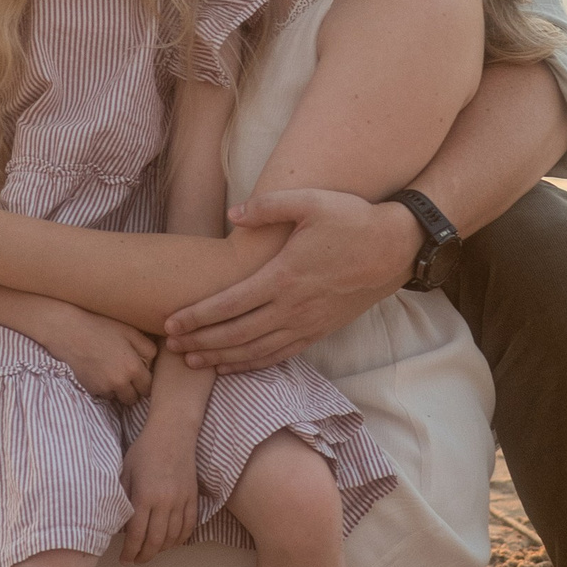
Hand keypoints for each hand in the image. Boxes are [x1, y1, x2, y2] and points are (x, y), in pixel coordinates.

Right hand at [35, 305, 156, 405]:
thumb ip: (148, 348)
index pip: (148, 388)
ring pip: (118, 398)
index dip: (145, 381)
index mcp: (133, 367)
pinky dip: (104, 388)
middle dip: (133, 389)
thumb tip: (154, 363)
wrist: (70, 332)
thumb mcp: (130, 331)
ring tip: (112, 372)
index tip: (140, 373)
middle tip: (127, 374)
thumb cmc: (101, 327)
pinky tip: (100, 372)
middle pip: (134, 398)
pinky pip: (104, 395)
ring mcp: (104, 388)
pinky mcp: (91, 389)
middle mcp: (120, 382)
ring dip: (119, 390)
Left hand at [120, 425, 198, 562]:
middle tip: (135, 561)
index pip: (136, 535)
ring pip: (173, 537)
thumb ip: (122, 499)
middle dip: (144, 556)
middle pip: (155, 541)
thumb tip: (118, 524)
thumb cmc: (144, 450)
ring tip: (151, 553)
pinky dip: (180, 539)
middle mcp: (164, 502)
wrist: (172, 432)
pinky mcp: (193, 497)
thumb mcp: (125, 472)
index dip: (129, 552)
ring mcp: (181, 500)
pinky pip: (189, 526)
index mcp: (144, 496)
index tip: (124, 559)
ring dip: (161, 550)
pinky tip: (171, 543)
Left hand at [163, 189, 420, 367]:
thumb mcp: (311, 201)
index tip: (170, 323)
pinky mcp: (320, 331)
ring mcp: (308, 323)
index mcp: (284, 276)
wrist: (396, 248)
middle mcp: (293, 307)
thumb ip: (269, 205)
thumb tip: (234, 214)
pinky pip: (281, 354)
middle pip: (236, 335)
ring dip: (222, 359)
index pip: (230, 304)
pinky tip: (235, 365)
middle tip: (170, 347)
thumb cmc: (352, 220)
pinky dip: (254, 364)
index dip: (197, 317)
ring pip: (256, 351)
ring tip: (193, 362)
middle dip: (200, 343)